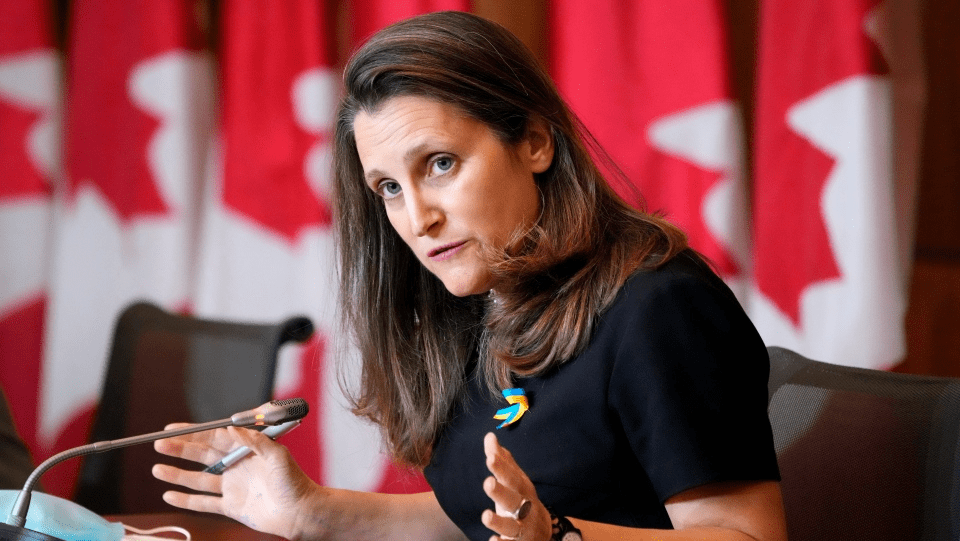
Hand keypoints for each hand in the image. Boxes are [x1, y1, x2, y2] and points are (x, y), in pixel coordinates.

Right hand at [153, 424, 317, 539]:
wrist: (301, 512)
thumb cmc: (294, 482)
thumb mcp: (277, 455)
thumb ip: (254, 441)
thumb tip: (231, 429)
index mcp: (247, 450)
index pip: (215, 438)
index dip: (194, 433)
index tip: (173, 429)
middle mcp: (237, 466)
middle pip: (202, 455)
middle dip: (180, 450)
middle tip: (159, 444)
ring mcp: (232, 487)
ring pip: (199, 478)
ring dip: (178, 474)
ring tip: (157, 469)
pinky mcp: (231, 506)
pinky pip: (203, 502)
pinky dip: (186, 500)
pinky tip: (169, 495)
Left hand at [480, 432, 551, 540]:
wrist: (542, 531)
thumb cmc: (522, 500)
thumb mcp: (515, 480)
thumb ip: (502, 460)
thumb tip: (490, 437)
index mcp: (522, 489)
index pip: (511, 476)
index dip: (501, 467)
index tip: (490, 456)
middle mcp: (524, 507)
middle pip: (513, 499)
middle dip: (501, 492)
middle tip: (488, 483)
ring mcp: (521, 527)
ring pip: (511, 526)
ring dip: (498, 521)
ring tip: (485, 516)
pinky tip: (493, 540)